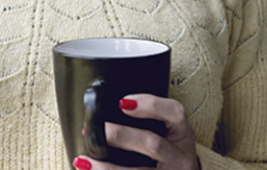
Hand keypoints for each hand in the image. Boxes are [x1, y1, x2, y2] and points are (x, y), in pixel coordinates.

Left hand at [73, 94, 196, 169]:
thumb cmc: (168, 151)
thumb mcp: (168, 133)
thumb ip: (145, 120)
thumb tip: (102, 112)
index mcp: (182, 134)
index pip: (174, 112)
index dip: (150, 105)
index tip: (122, 103)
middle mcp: (179, 157)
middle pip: (152, 144)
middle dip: (121, 136)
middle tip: (99, 132)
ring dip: (108, 168)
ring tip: (84, 161)